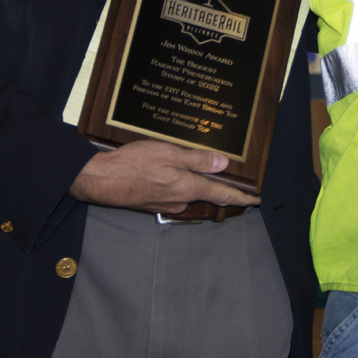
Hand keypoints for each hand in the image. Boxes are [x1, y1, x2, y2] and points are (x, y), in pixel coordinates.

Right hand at [68, 139, 256, 212]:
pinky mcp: (153, 204)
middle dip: (220, 187)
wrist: (100, 179)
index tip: (256, 199)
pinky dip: (181, 185)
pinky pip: (175, 194)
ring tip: (203, 171)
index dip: (242, 196)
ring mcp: (166, 204)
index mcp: (187, 187)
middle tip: (234, 180)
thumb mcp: (169, 153)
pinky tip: (175, 174)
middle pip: (207, 194)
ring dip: (197, 184)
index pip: (222, 194)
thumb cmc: (134, 163)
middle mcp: (180, 201)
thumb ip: (197, 160)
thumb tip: (223, 164)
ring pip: (189, 193)